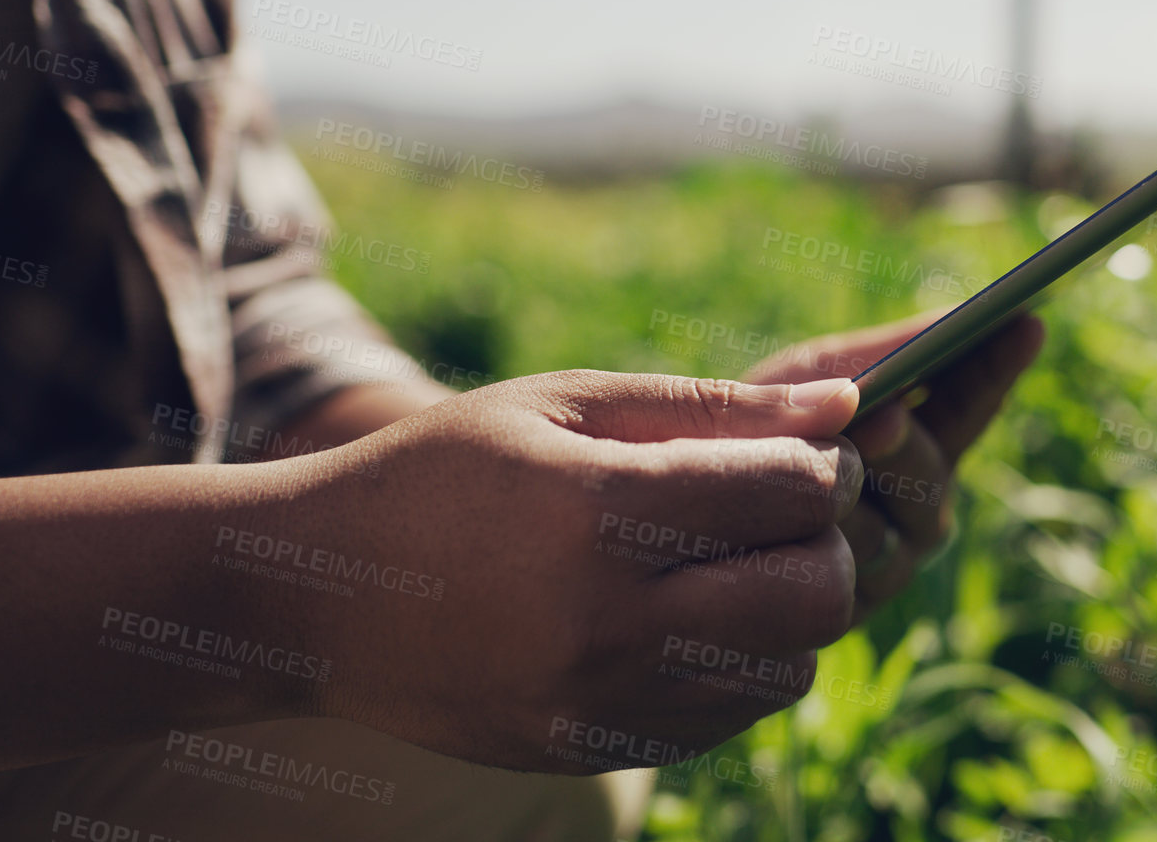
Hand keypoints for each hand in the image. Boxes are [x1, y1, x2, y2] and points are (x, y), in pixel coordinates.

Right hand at [291, 370, 864, 773]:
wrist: (313, 598)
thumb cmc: (440, 472)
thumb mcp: (562, 405)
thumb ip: (710, 406)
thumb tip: (844, 405)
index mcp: (597, 514)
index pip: (791, 492)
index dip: (821, 464)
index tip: (802, 453)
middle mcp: (607, 624)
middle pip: (815, 595)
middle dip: (824, 542)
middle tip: (782, 512)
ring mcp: (601, 703)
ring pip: (788, 670)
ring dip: (788, 612)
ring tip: (727, 566)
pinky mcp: (595, 750)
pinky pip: (728, 717)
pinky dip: (737, 665)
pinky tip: (684, 618)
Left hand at [748, 313, 1044, 622]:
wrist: (682, 504)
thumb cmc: (752, 427)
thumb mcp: (810, 381)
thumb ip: (874, 358)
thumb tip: (951, 318)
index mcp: (921, 449)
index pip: (969, 404)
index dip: (995, 367)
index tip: (1024, 320)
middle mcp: (916, 513)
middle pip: (928, 476)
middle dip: (900, 444)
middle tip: (877, 419)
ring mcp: (883, 567)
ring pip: (884, 530)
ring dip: (846, 493)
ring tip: (824, 461)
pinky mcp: (836, 615)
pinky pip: (837, 577)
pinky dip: (812, 538)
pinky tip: (790, 511)